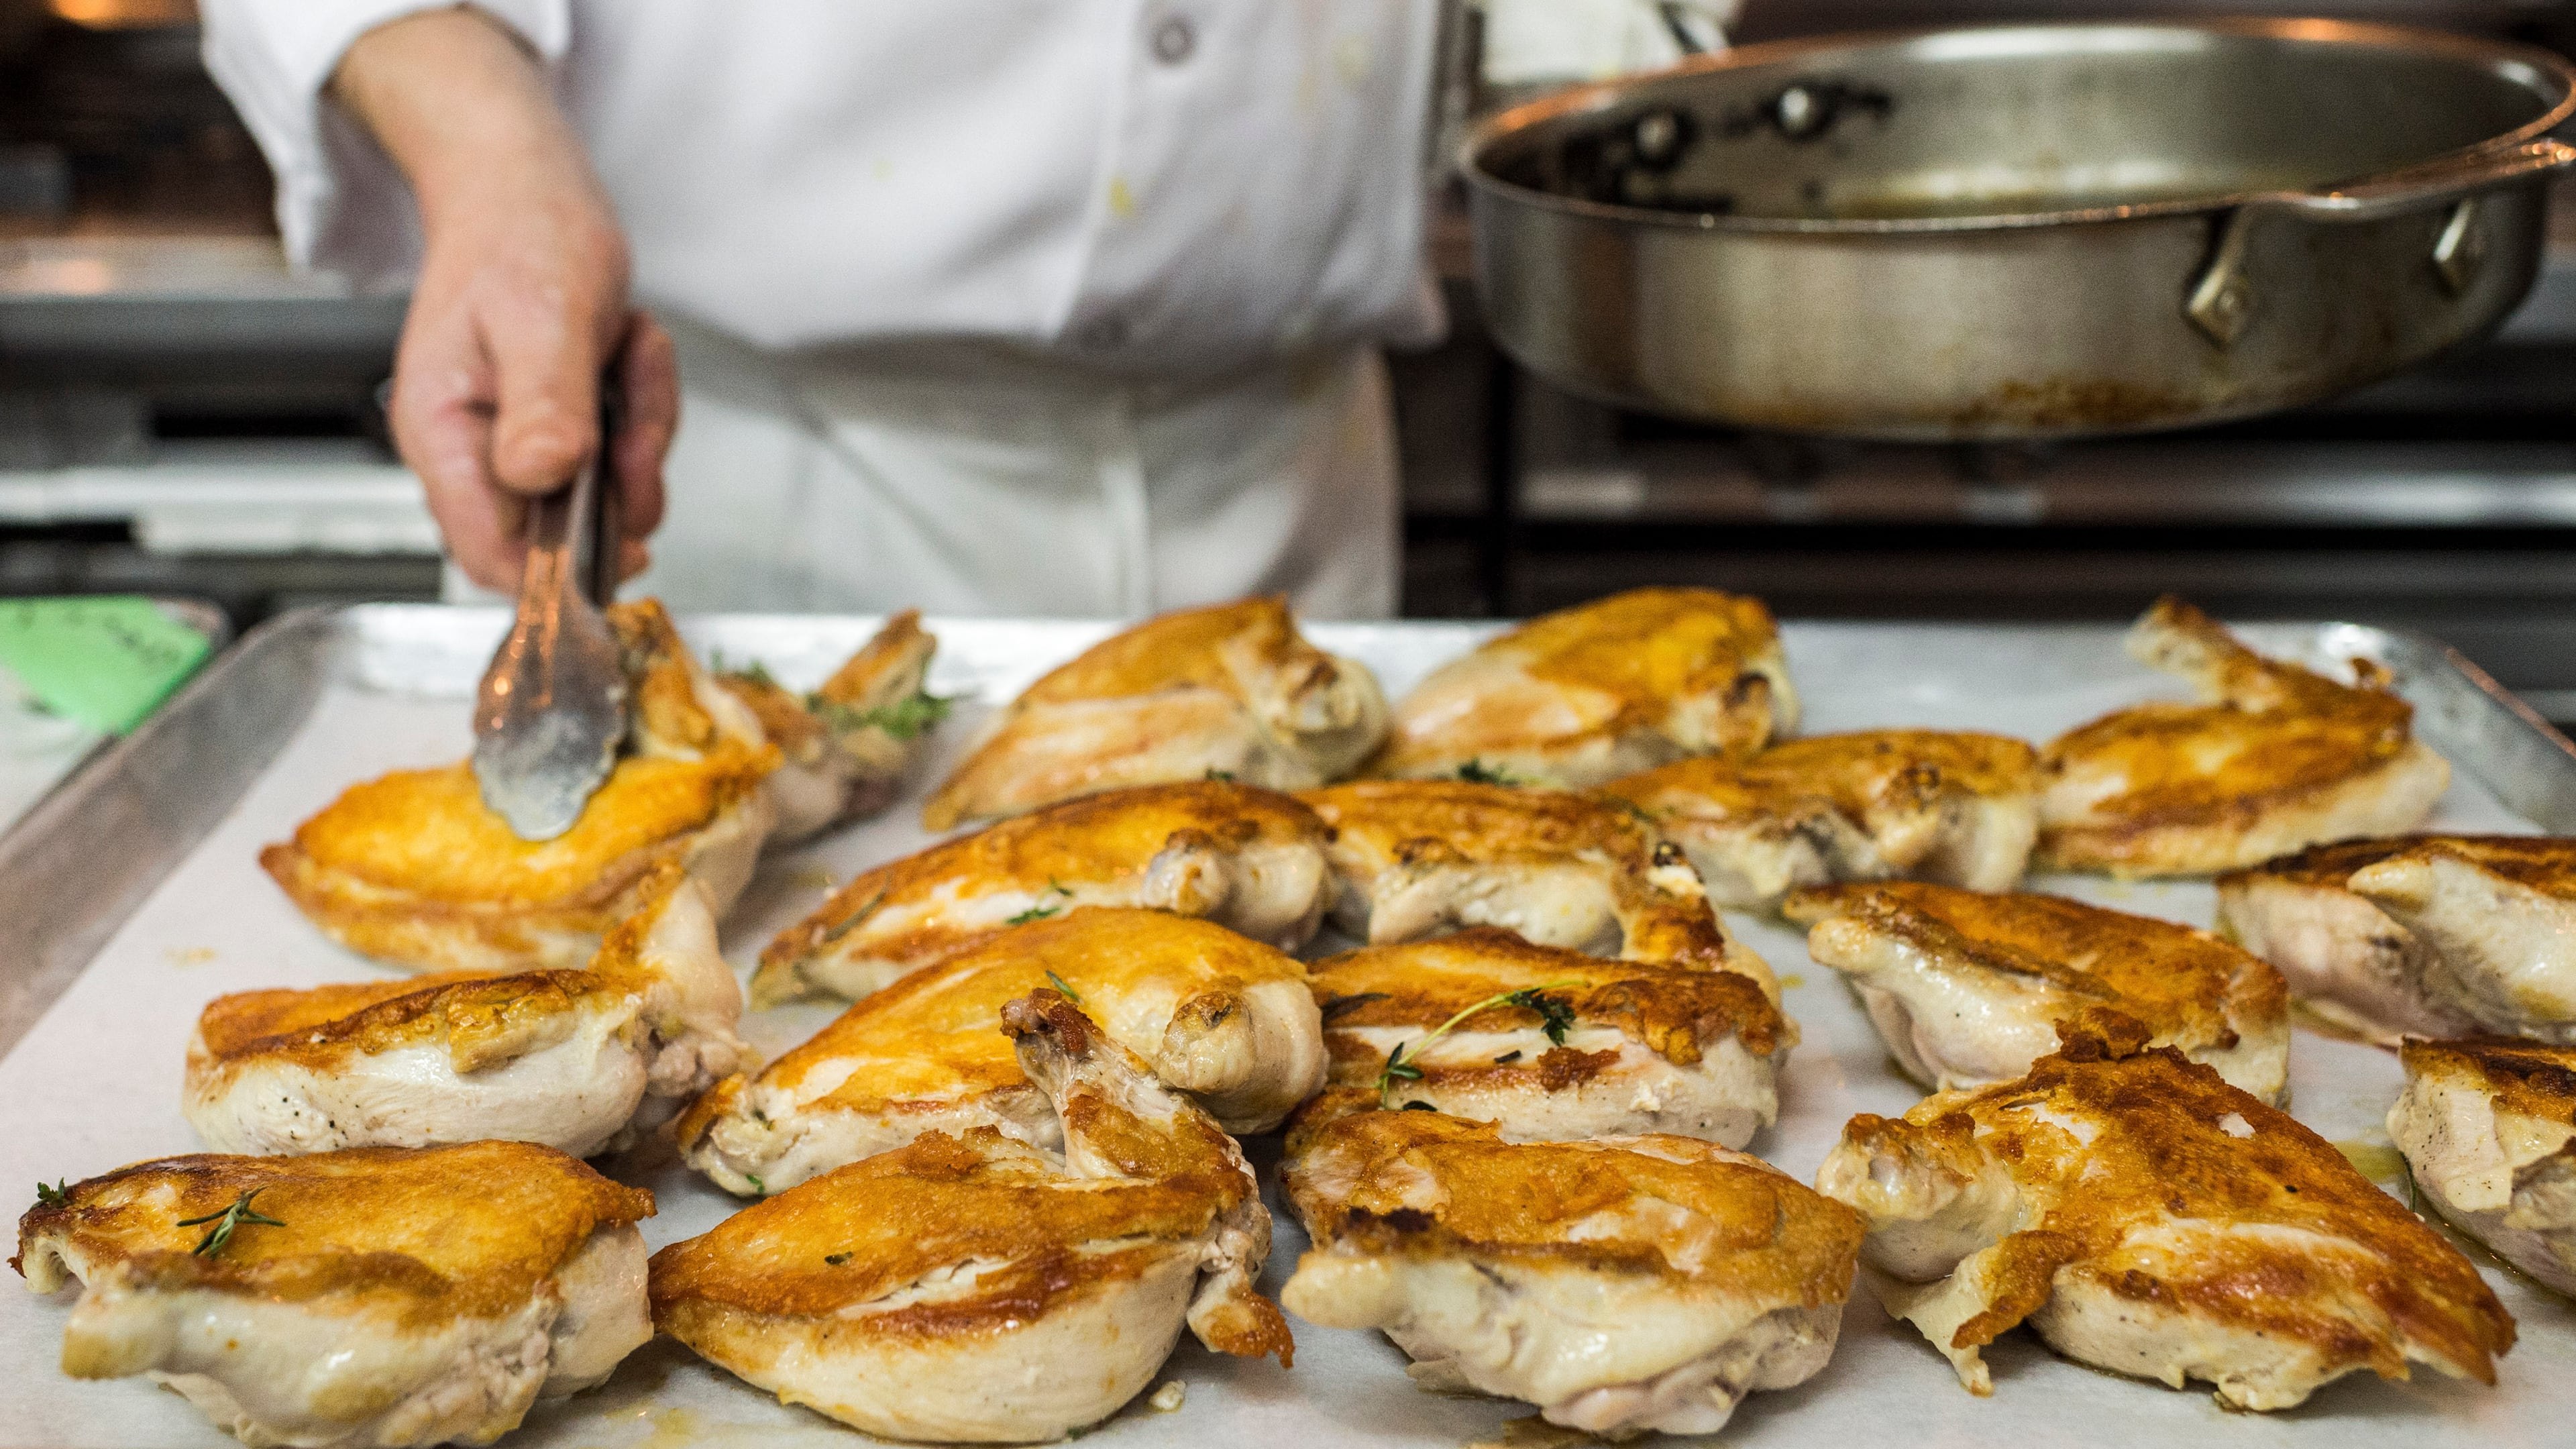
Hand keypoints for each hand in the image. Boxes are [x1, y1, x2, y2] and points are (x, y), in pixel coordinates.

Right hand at [334, 9, 675, 591]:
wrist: (524, 186)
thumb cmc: (518, 236)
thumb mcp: (541, 317)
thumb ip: (543, 402)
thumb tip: (543, 476)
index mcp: (443, 434)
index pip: (489, 555)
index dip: (557, 575)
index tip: (626, 551)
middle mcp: (478, 450)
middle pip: (563, 532)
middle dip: (620, 478)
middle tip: (634, 416)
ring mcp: (521, 441)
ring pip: (607, 489)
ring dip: (641, 427)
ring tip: (626, 350)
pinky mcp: (562, 426)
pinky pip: (625, 449)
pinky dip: (643, 402)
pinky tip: (628, 345)